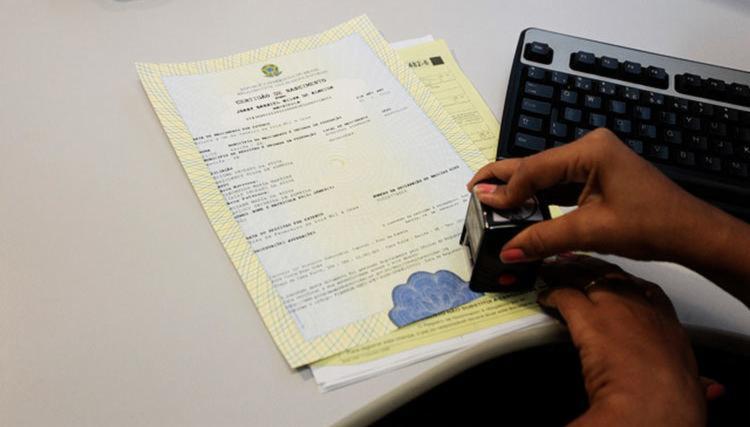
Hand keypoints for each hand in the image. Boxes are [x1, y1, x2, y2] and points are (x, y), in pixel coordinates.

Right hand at [466, 129, 725, 263]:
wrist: (689, 233)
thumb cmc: (653, 224)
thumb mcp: (591, 231)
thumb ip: (545, 238)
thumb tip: (510, 249)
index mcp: (590, 151)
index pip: (535, 169)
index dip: (507, 190)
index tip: (482, 202)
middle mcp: (590, 149)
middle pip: (535, 164)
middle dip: (504, 178)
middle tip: (473, 187)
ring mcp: (593, 161)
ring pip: (545, 175)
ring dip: (519, 190)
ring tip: (490, 198)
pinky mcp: (596, 176)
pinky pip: (559, 184)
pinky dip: (539, 197)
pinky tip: (520, 206)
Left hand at [538, 255, 705, 425]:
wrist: (653, 402)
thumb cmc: (674, 399)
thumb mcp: (691, 383)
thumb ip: (696, 379)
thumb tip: (709, 386)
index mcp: (668, 324)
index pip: (648, 292)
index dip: (629, 284)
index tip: (618, 281)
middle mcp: (642, 308)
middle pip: (613, 277)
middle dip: (593, 269)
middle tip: (577, 265)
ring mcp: (614, 308)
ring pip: (586, 278)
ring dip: (567, 274)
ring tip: (554, 272)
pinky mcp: (587, 317)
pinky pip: (564, 297)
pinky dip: (552, 296)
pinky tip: (544, 298)